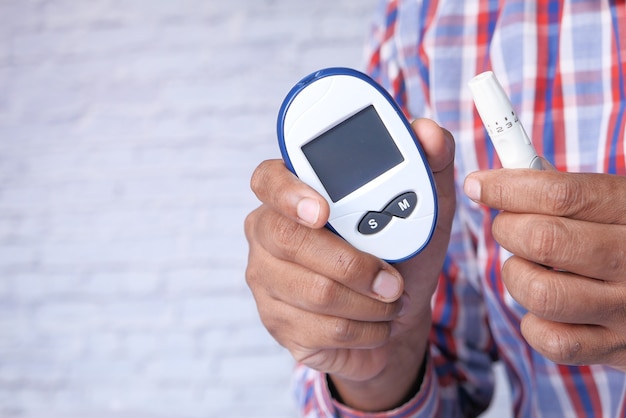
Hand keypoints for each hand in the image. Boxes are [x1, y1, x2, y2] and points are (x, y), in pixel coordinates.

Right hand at [244, 119, 455, 409]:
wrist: (398, 313)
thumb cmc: (403, 253)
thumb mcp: (427, 208)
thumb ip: (428, 164)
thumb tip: (427, 131)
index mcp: (297, 192)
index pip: (268, 178)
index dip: (288, 192)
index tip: (323, 211)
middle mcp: (270, 230)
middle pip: (289, 240)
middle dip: (352, 264)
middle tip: (392, 279)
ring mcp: (266, 277)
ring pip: (313, 291)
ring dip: (368, 302)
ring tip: (390, 299)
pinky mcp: (275, 320)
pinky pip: (320, 328)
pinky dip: (364, 329)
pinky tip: (373, 322)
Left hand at [464, 169, 625, 369]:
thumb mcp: (618, 204)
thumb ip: (568, 193)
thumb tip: (494, 181)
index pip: (561, 194)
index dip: (507, 187)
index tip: (477, 185)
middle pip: (543, 240)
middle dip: (508, 229)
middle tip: (509, 227)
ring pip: (540, 293)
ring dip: (516, 275)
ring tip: (527, 267)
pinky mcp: (616, 348)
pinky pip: (551, 340)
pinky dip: (533, 323)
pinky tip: (544, 308)